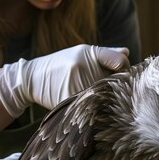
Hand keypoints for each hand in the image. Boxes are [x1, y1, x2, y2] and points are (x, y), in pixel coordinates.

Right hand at [0, 44, 129, 117]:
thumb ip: (105, 54)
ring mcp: (77, 85)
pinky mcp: (71, 101)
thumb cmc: (61, 63)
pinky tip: (93, 105)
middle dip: (119, 84)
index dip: (125, 67)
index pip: (120, 62)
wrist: (31, 78)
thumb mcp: (81, 52)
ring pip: (107, 96)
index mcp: (88, 53)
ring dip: (110, 98)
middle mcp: (84, 67)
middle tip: (114, 87)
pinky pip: (93, 107)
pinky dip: (96, 107)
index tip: (122, 71)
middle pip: (116, 81)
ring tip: (102, 96)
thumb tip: (127, 53)